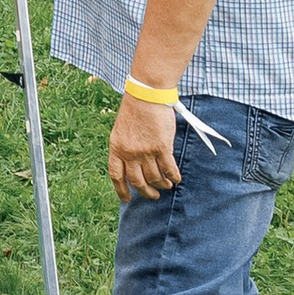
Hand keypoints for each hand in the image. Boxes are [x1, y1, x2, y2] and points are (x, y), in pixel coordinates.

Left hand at [109, 90, 183, 204]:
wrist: (146, 94)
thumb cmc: (135, 109)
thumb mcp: (122, 130)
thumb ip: (125, 147)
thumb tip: (133, 166)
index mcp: (116, 147)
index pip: (116, 175)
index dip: (121, 190)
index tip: (127, 199)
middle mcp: (129, 152)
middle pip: (137, 181)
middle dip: (146, 192)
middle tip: (153, 195)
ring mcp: (145, 151)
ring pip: (155, 178)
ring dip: (162, 184)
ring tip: (167, 185)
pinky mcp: (161, 147)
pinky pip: (169, 169)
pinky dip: (174, 176)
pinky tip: (177, 179)